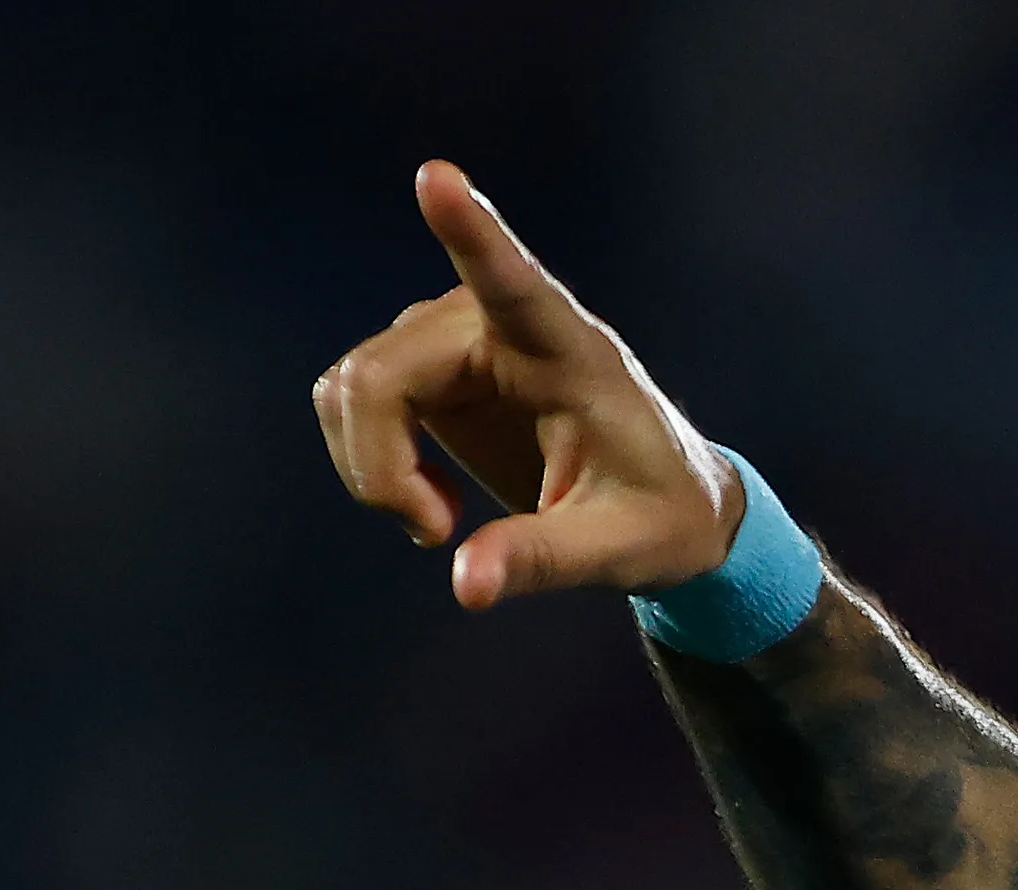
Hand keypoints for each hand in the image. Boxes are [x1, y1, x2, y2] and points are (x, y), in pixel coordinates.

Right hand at [312, 161, 740, 610]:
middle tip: (435, 536)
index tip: (438, 177)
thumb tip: (465, 585)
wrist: (665, 506)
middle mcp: (497, 323)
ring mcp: (451, 336)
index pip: (516, 284)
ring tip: (442, 525)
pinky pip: (353, 403)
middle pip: (378, 375)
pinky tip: (431, 506)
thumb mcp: (615, 552)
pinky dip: (373, 466)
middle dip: (380, 468)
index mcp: (571, 352)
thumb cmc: (660, 519)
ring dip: (375, 471)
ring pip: (352, 388)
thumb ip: (540, 562)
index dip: (472, 232)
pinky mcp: (425, 364)